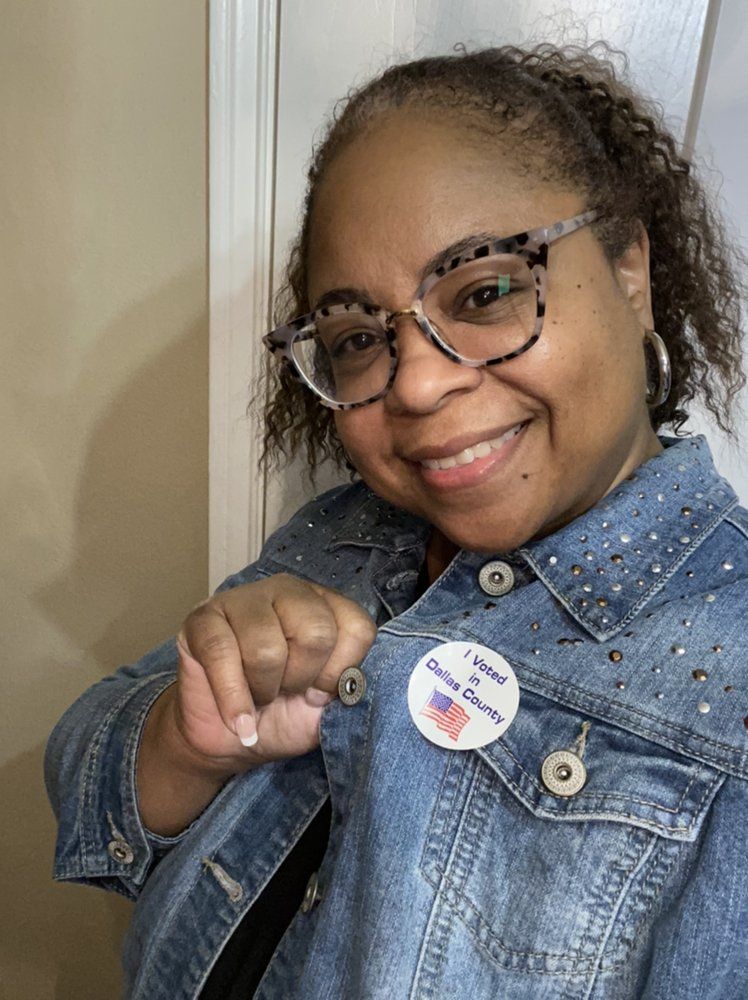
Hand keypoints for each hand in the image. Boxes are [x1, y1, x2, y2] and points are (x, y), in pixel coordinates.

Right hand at [169, 573, 377, 772]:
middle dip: (300, 680)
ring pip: (267, 648)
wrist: (228, 740)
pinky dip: (233, 700)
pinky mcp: (202, 618)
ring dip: (264, 690)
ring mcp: (243, 599)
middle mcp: (288, 591)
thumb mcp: (326, 709)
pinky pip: (222, 655)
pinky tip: (239, 720)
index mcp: (326, 606)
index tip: (319, 692)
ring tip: (258, 695)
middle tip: (285, 692)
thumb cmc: (281, 714)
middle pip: (315, 633)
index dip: (339, 673)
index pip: (356, 628)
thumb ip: (348, 688)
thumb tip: (357, 682)